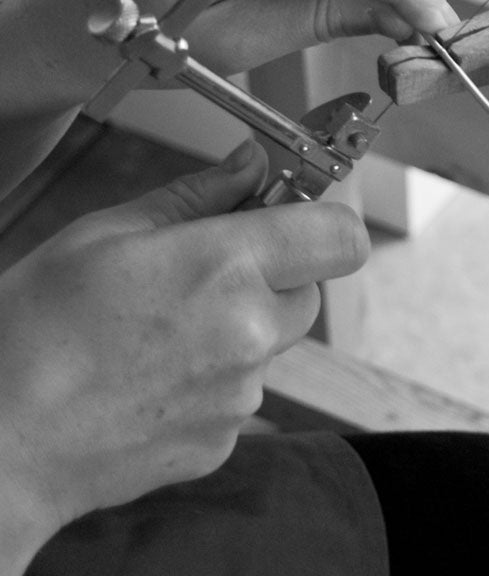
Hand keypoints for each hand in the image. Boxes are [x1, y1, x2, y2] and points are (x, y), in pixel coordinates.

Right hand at [0, 141, 367, 567]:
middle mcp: (249, 333)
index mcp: (226, 268)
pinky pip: (243, 391)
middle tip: (206, 271)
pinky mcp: (222, 440)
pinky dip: (214, 377)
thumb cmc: (31, 335)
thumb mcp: (105, 234)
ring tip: (160, 329)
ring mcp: (239, 395)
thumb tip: (251, 163)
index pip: (340, 235)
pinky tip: (151, 373)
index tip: (291, 212)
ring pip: (274, 341)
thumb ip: (197, 196)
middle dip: (274, 273)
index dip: (322, 219)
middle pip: (310, 288)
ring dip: (242, 327)